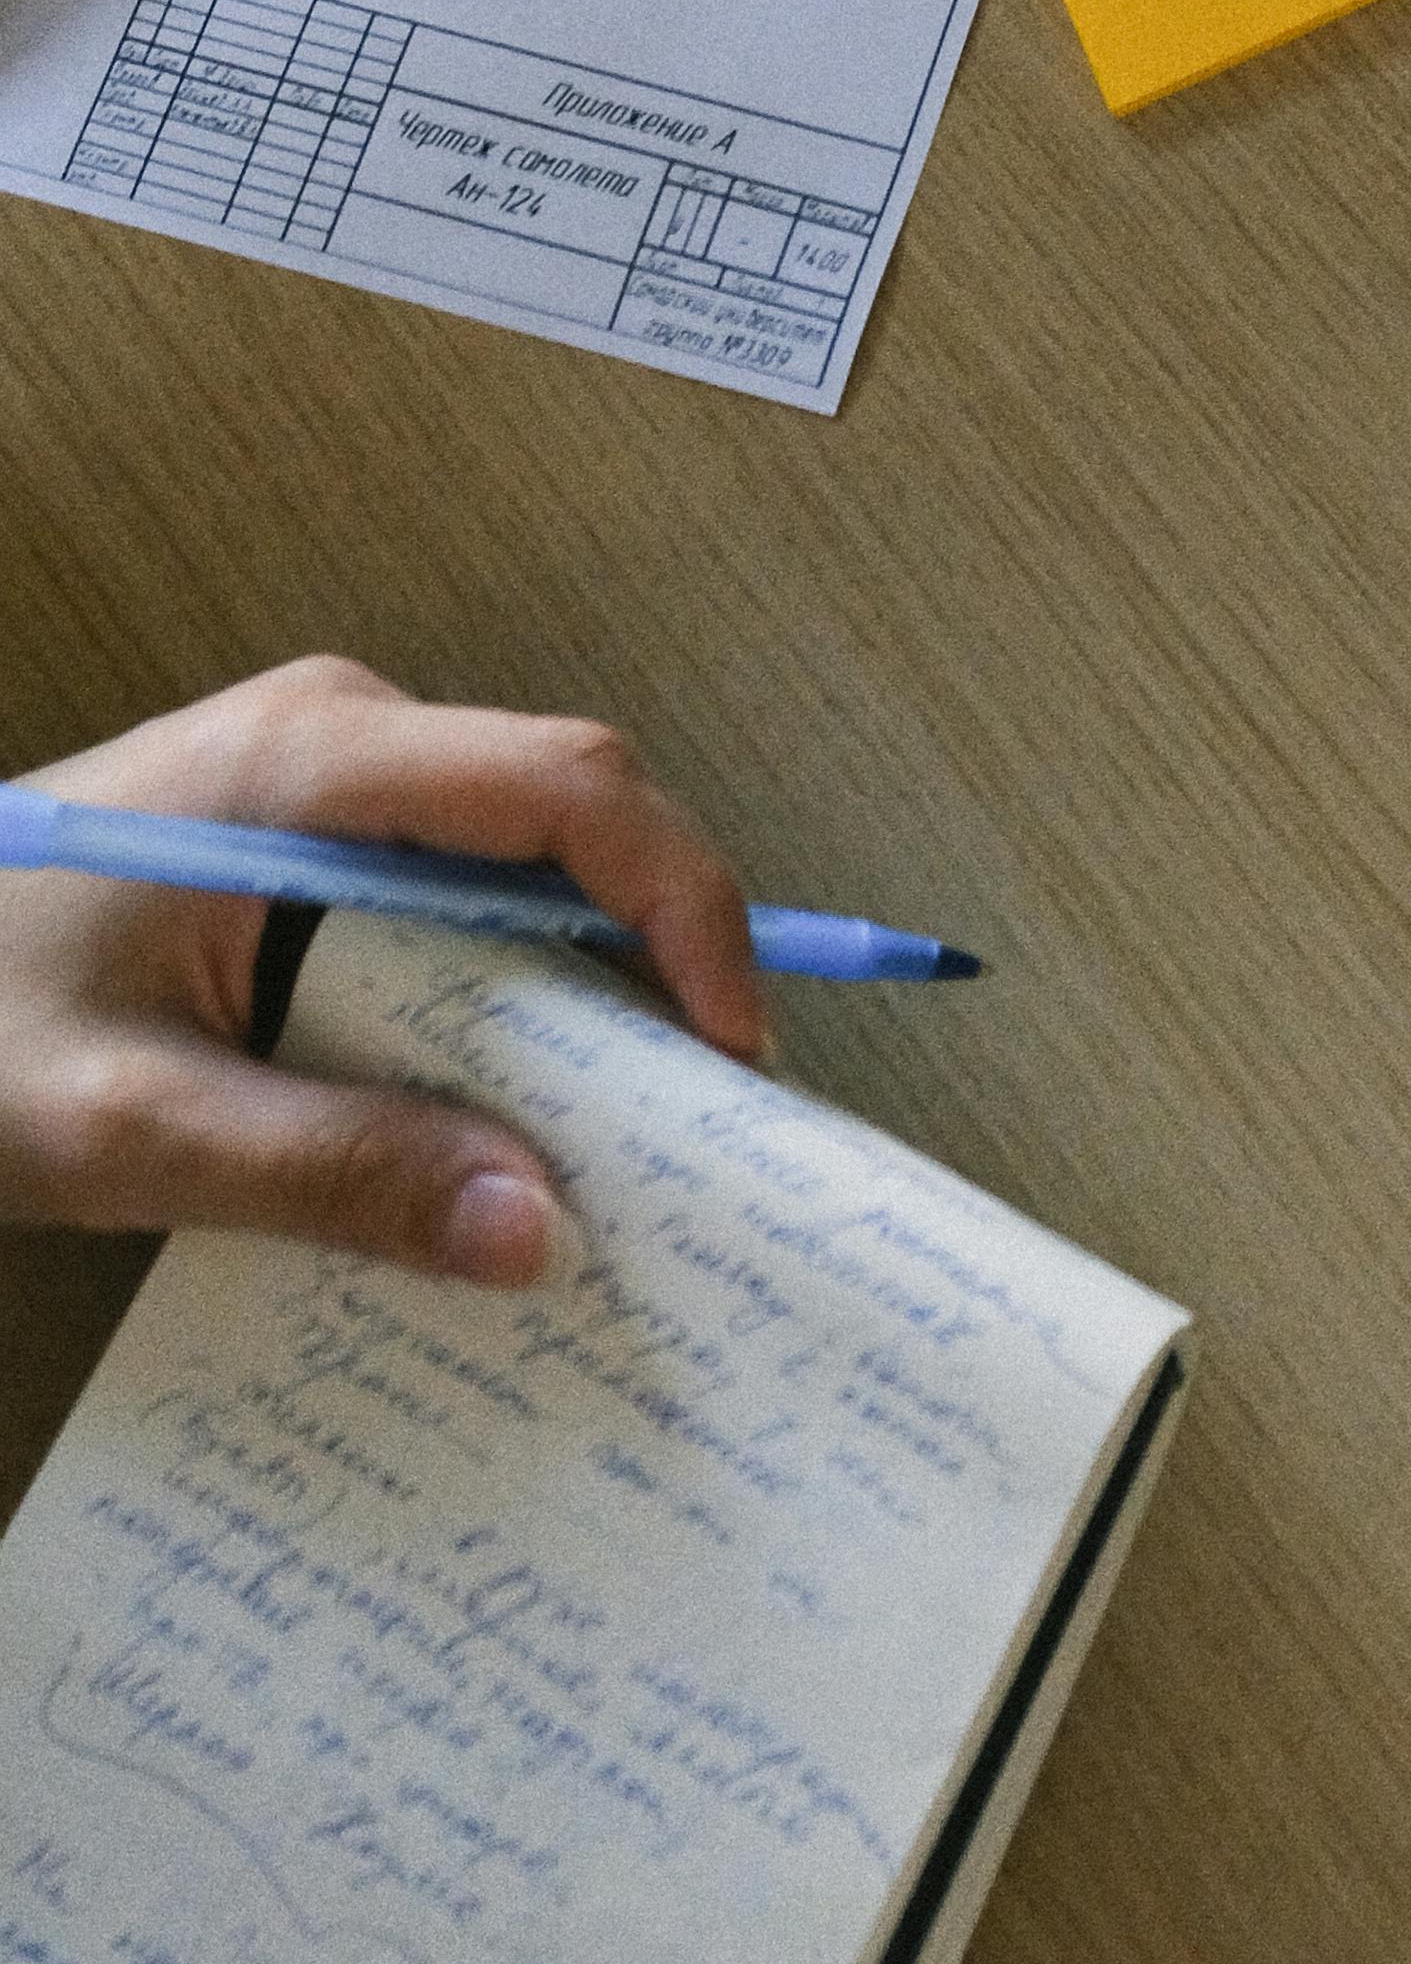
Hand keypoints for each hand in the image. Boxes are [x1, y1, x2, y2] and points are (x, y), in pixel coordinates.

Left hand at [0, 657, 762, 1276]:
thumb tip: (539, 1229)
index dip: (685, 908)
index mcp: (311, 757)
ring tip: (625, 1135)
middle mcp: (343, 734)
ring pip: (528, 867)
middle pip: (575, 823)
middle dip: (660, 965)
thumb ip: (330, 1172)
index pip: (571, 789)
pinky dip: (514, 1000)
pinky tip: (509, 1111)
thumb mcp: (127, 1126)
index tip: (730, 1053)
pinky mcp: (310, 840)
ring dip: (591, 993)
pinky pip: (463, 902)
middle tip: (702, 1125)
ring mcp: (328, 780)